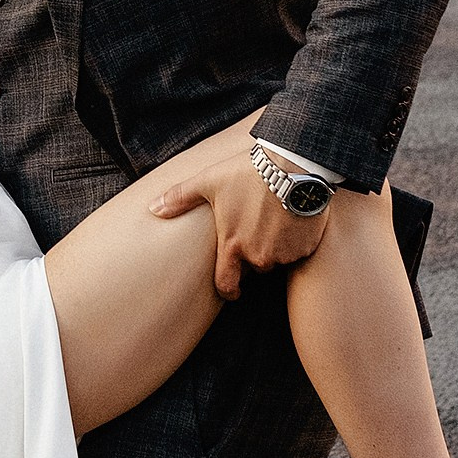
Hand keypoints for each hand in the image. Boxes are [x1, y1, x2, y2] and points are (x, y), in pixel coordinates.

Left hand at [148, 136, 329, 298]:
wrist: (293, 165)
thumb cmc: (247, 173)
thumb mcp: (209, 182)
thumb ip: (180, 198)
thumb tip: (152, 209)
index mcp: (233, 245)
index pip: (226, 283)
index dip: (228, 290)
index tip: (231, 291)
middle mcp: (259, 256)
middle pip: (255, 266)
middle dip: (254, 252)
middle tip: (256, 226)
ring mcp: (284, 253)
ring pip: (277, 257)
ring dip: (275, 246)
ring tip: (274, 217)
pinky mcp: (306, 247)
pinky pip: (298, 250)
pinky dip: (295, 240)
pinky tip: (292, 217)